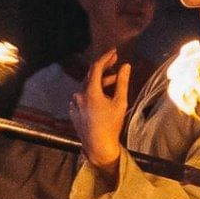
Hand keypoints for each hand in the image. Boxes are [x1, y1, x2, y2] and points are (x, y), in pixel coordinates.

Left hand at [71, 48, 130, 176]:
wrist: (98, 146)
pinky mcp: (73, 111)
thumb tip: (126, 66)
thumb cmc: (111, 125)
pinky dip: (92, 93)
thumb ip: (122, 82)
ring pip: (87, 87)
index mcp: (90, 91)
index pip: (96, 67)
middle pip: (91, 76)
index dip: (106, 57)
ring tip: (112, 83)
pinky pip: (82, 97)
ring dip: (99, 82)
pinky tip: (101, 97)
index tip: (114, 52)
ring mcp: (74, 103)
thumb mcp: (120, 103)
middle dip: (104, 69)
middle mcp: (79, 94)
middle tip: (115, 63)